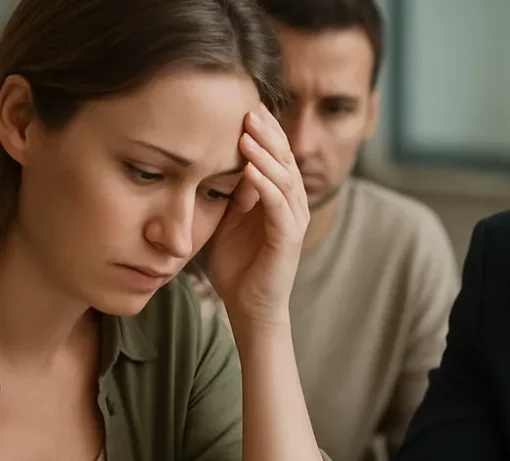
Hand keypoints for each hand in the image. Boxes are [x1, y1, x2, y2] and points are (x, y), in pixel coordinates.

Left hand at [205, 104, 308, 328]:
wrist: (248, 307)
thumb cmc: (236, 265)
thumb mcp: (225, 219)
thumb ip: (227, 191)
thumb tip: (215, 158)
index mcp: (278, 196)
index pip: (275, 153)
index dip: (263, 129)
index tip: (241, 104)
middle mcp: (292, 203)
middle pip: (285, 157)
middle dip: (267, 132)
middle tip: (247, 107)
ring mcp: (294, 220)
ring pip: (285, 176)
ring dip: (266, 152)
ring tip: (246, 131)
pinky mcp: (289, 238)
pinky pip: (280, 204)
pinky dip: (266, 184)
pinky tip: (250, 168)